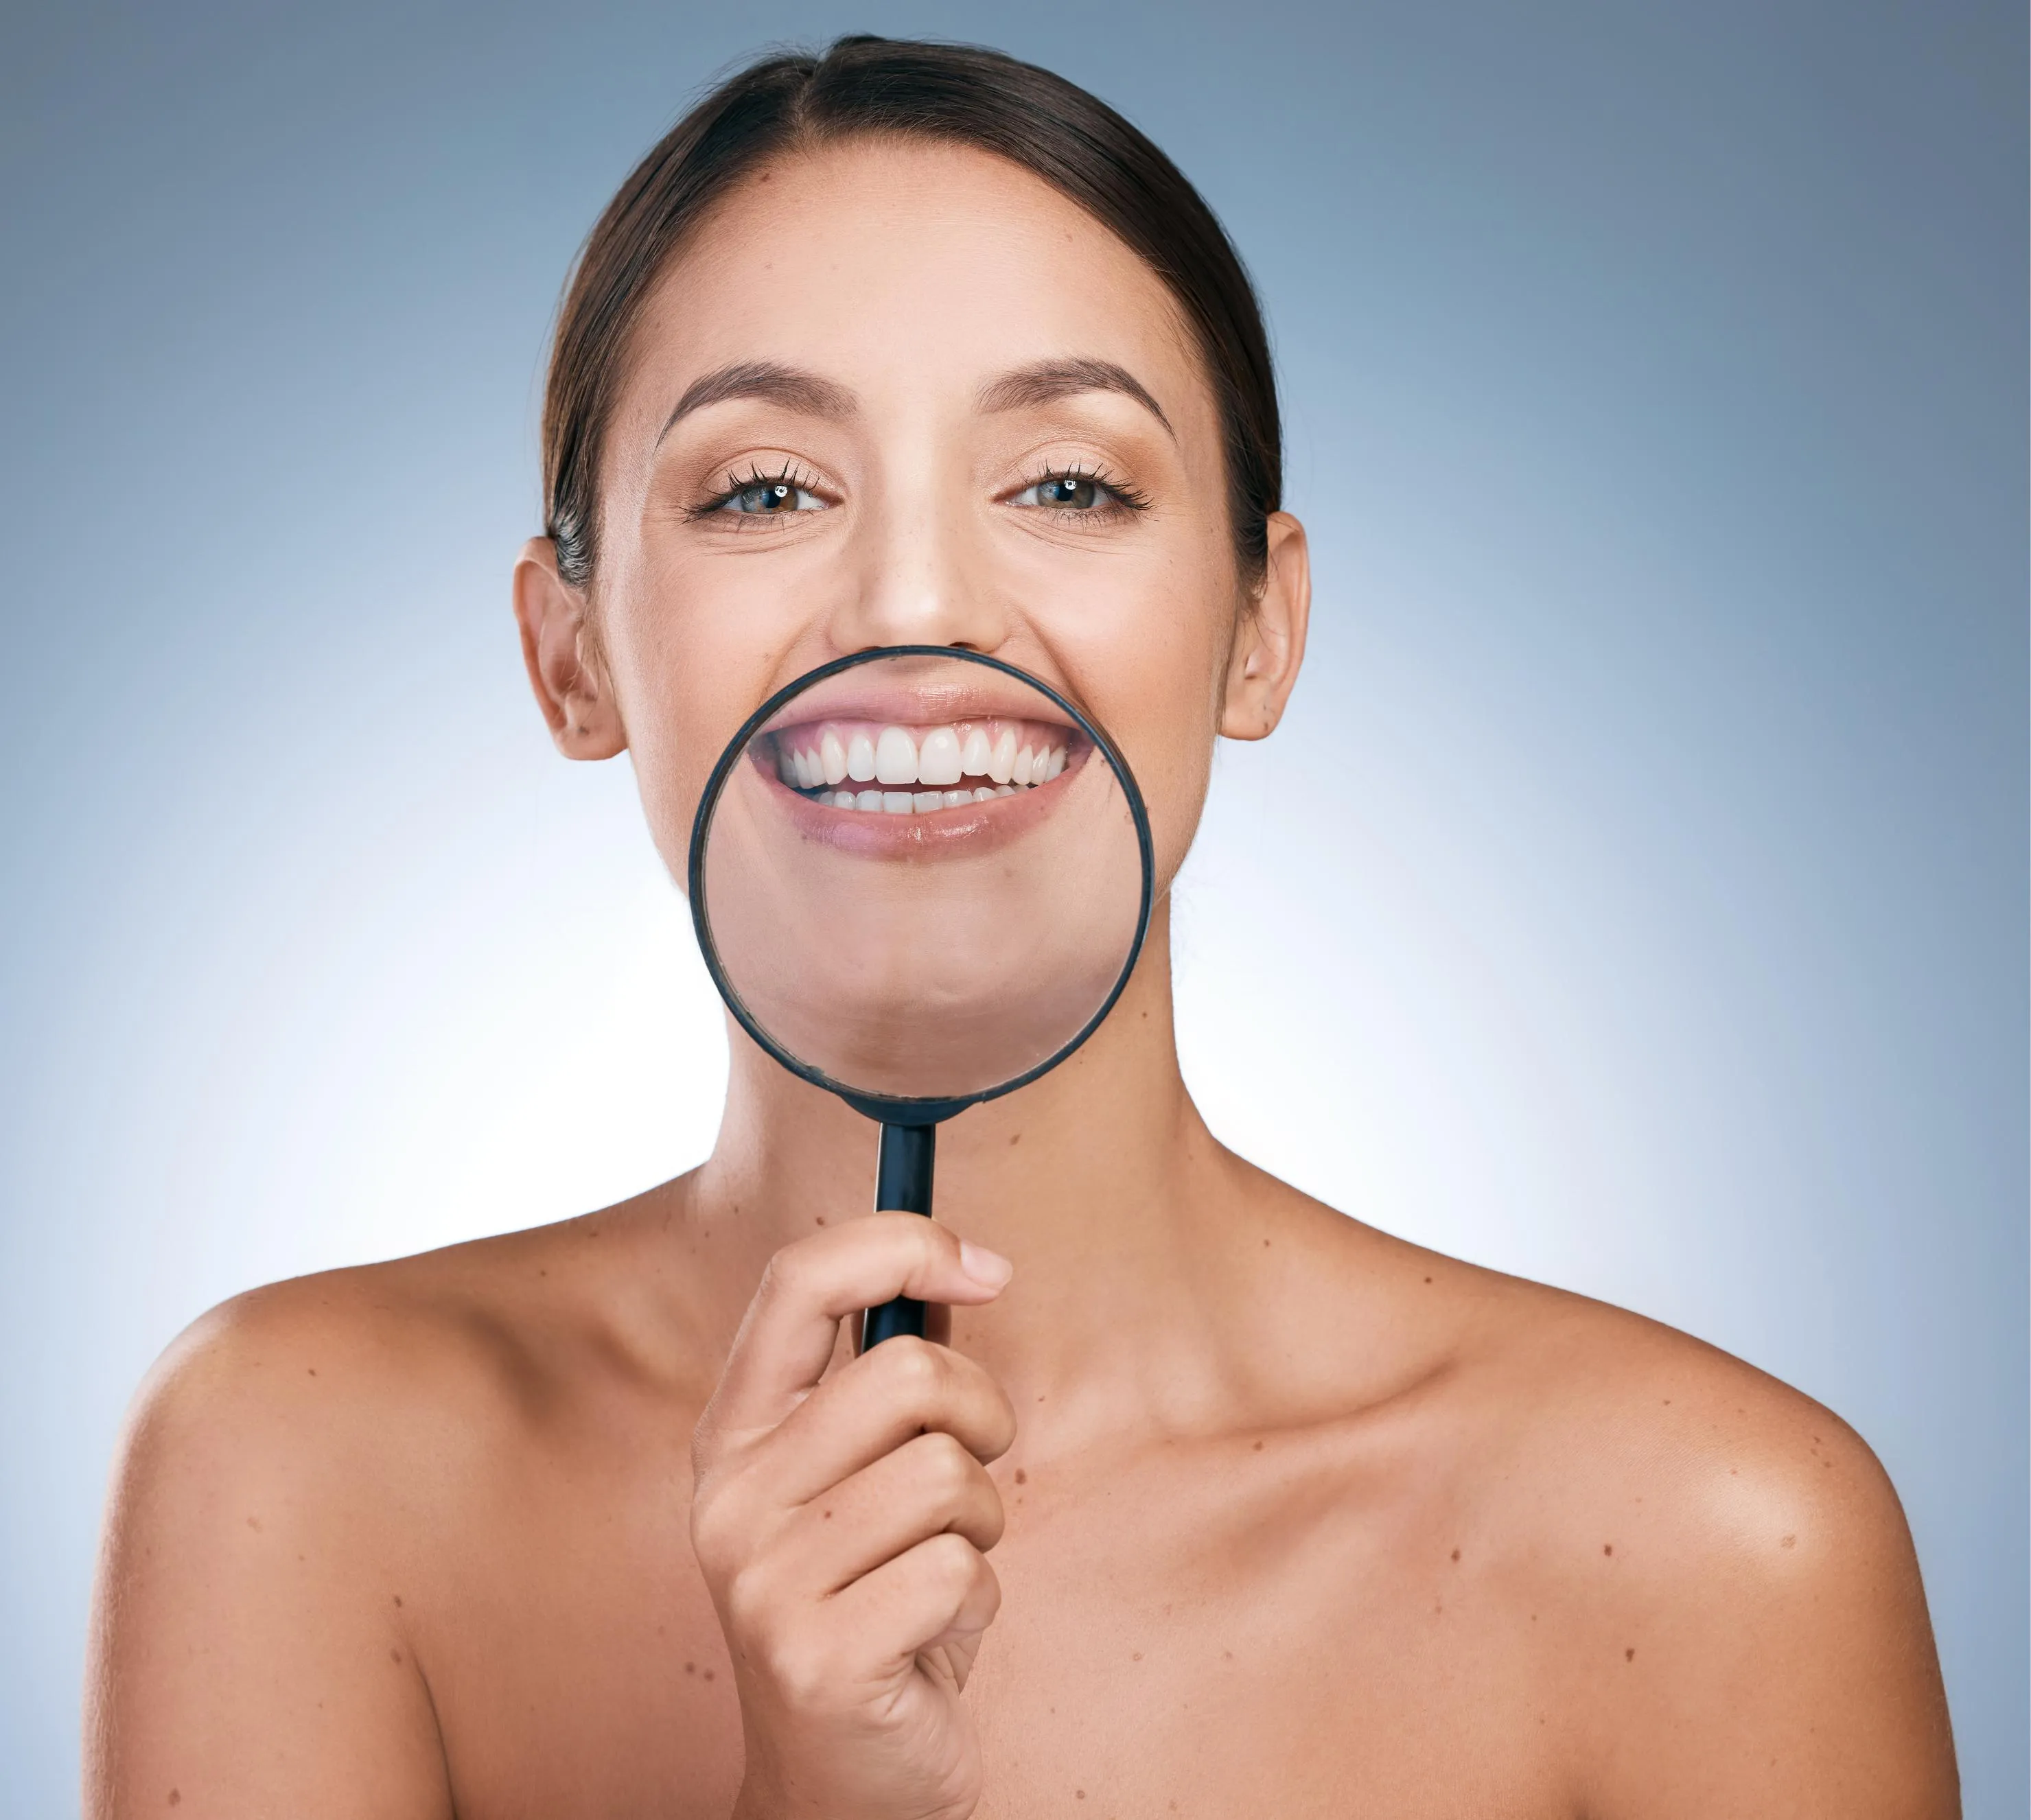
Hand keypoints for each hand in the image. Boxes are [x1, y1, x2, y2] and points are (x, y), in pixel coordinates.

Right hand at [691, 1215, 1018, 1819]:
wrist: (839, 1778)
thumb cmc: (872, 1597)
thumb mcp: (860, 1473)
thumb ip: (883, 1375)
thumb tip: (960, 1262)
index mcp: (736, 1432)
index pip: (798, 1279)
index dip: (901, 1243)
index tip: (985, 1266)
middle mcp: (731, 1495)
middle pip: (907, 1372)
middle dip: (980, 1414)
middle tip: (971, 1471)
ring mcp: (764, 1580)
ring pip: (948, 1472)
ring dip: (982, 1521)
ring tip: (942, 1568)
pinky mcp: (818, 1657)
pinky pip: (961, 1570)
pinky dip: (979, 1599)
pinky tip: (934, 1635)